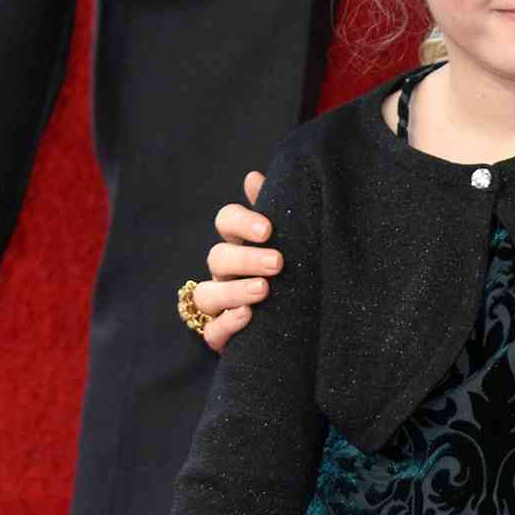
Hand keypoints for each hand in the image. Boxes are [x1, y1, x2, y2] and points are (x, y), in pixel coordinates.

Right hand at [192, 169, 279, 353]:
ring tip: (264, 290)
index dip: (242, 221)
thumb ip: (277, 211)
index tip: (268, 229)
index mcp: (241, 245)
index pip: (227, 221)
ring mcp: (219, 306)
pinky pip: (212, 332)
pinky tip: (247, 317)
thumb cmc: (295, 277)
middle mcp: (224, 274)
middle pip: (218, 256)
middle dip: (245, 258)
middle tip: (278, 263)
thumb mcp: (292, 243)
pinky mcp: (222, 337)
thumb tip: (254, 176)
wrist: (307, 332)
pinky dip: (226, 324)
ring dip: (232, 290)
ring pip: (206, 295)